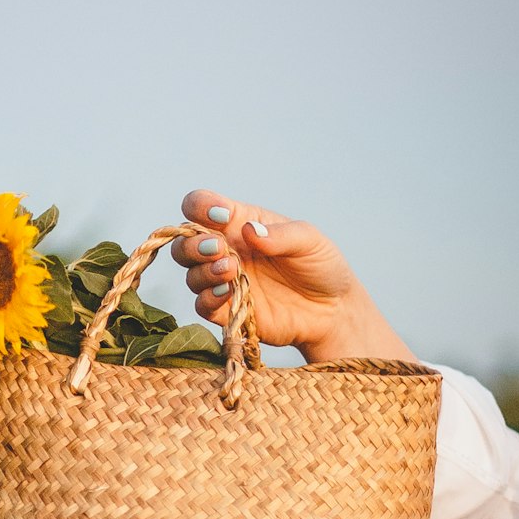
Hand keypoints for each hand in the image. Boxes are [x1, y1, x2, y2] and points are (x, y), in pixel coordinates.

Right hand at [173, 190, 416, 363]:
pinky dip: (208, 298)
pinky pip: (202, 306)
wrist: (333, 310)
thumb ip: (280, 235)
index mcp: (239, 223)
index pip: (201, 207)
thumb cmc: (321, 266)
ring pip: (191, 275)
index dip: (199, 207)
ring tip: (231, 270)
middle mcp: (226, 251)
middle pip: (184, 243)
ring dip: (203, 271)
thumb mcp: (309, 241)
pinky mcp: (228, 311)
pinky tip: (228, 293)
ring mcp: (224, 282)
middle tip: (218, 248)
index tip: (220, 215)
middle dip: (193, 244)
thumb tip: (249, 230)